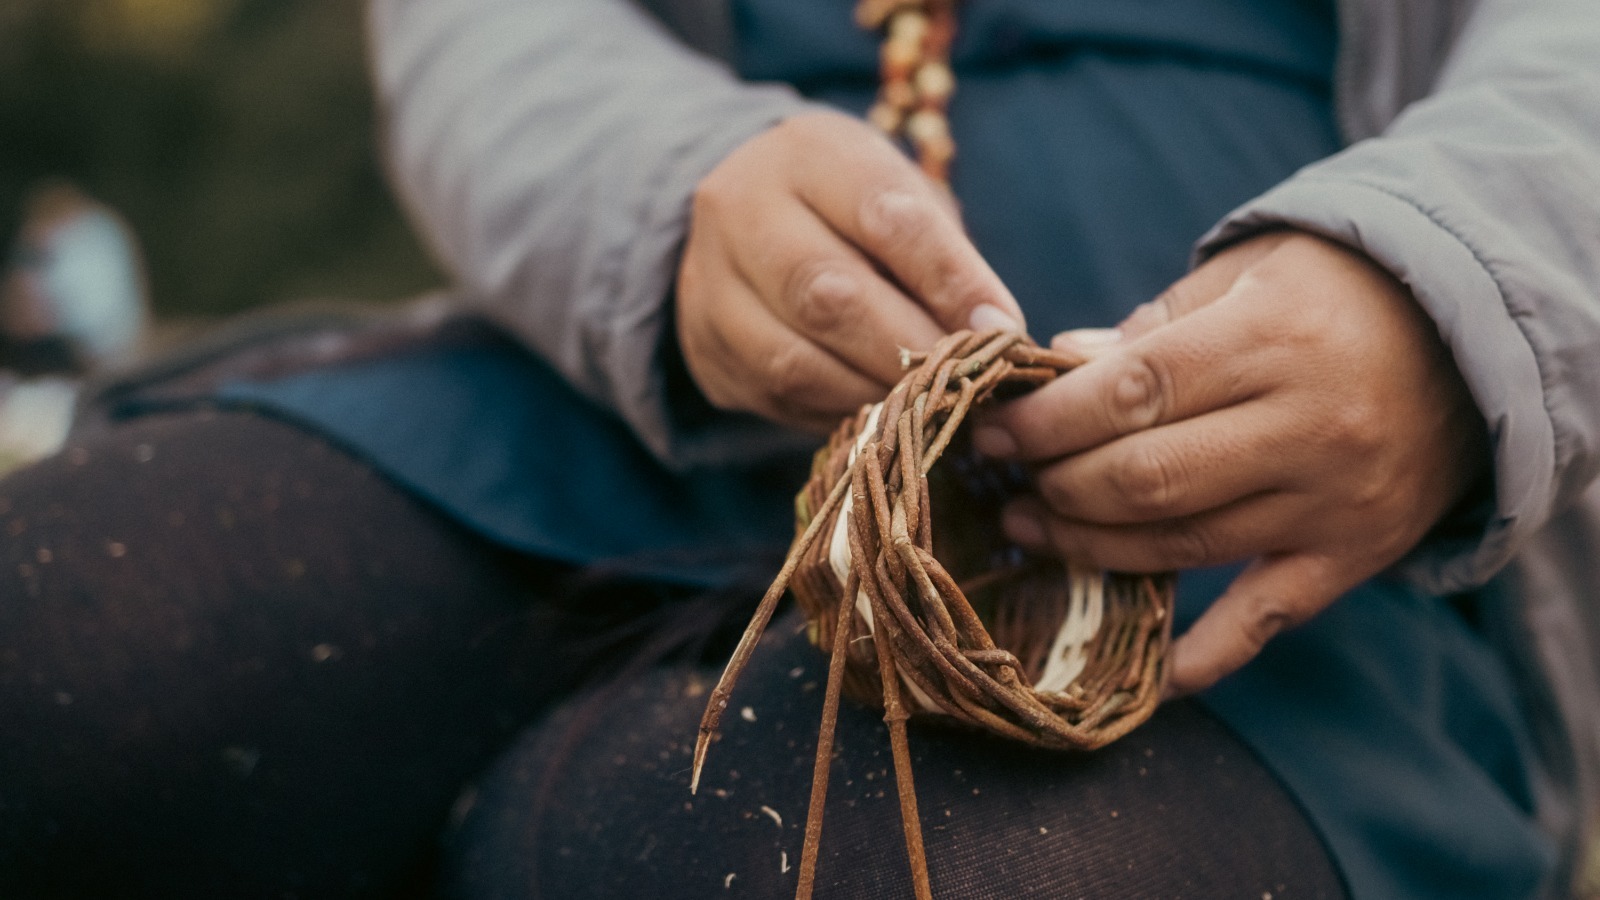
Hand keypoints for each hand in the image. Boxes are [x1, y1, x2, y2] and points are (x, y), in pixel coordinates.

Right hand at [675, 111, 1024, 431]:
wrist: (748, 219)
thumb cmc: (851, 209)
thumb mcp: (901, 199)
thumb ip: (945, 259)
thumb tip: (997, 335)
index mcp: (806, 153)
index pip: (883, 214)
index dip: (949, 280)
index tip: (1002, 329)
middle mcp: (740, 209)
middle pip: (826, 293)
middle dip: (909, 346)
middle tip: (966, 382)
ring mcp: (708, 284)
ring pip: (793, 360)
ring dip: (874, 392)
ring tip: (929, 405)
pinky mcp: (705, 350)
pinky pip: (776, 397)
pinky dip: (838, 413)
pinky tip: (880, 413)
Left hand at [975, 232, 1489, 694]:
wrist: (1473, 340)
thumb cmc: (1331, 294)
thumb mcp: (1245, 276)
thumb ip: (1153, 325)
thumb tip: (1060, 365)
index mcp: (1268, 341)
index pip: (1132, 393)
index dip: (1047, 421)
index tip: (990, 429)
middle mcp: (1306, 428)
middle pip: (1147, 479)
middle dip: (1058, 486)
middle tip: (1010, 483)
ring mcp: (1332, 502)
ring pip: (1184, 547)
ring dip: (1092, 549)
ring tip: (1036, 530)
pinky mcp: (1353, 556)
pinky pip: (1267, 617)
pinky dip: (1207, 652)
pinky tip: (1151, 673)